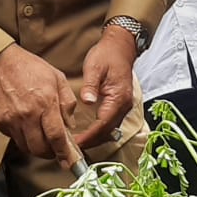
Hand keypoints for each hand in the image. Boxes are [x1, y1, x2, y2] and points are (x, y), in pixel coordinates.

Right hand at [0, 45, 79, 166]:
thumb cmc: (30, 68)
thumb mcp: (58, 79)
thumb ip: (67, 103)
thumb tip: (70, 125)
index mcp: (45, 102)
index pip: (56, 136)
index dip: (64, 153)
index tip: (70, 162)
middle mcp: (27, 114)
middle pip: (40, 148)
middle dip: (50, 154)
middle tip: (56, 149)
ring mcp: (11, 119)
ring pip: (26, 147)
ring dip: (36, 148)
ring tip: (41, 138)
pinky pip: (14, 138)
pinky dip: (23, 138)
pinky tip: (27, 126)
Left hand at [75, 26, 136, 150]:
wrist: (121, 47)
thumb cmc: (107, 55)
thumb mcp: (94, 67)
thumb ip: (90, 85)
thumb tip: (87, 101)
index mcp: (118, 97)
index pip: (103, 124)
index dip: (89, 136)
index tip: (75, 144)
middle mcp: (124, 105)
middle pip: (107, 132)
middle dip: (91, 142)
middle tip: (72, 150)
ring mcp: (124, 106)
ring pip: (110, 130)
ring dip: (95, 139)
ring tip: (77, 145)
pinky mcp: (120, 106)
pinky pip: (110, 124)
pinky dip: (99, 132)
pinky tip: (87, 134)